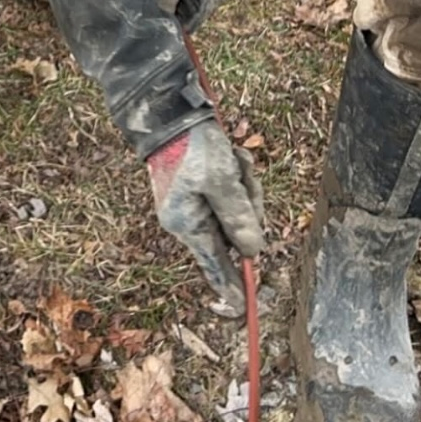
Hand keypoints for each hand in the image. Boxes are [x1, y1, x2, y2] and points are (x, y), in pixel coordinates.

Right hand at [148, 121, 264, 315]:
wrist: (168, 113)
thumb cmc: (193, 147)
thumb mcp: (222, 181)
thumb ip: (239, 218)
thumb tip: (253, 252)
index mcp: (188, 225)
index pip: (216, 265)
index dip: (232, 286)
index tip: (243, 308)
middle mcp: (189, 220)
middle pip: (235, 232)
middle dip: (247, 204)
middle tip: (242, 176)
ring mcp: (193, 205)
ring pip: (236, 210)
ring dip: (242, 185)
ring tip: (233, 159)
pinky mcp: (199, 189)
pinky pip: (229, 193)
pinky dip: (235, 175)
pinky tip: (229, 155)